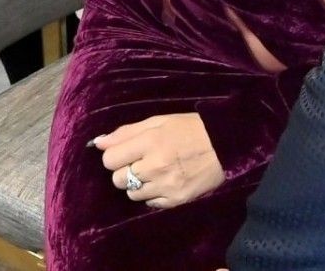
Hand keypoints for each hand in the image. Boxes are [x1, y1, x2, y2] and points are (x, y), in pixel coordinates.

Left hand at [93, 113, 224, 209]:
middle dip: (125, 171)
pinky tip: (164, 182)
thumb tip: (98, 143)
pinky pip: (149, 204)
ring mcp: (165, 185)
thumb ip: (127, 132)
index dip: (115, 156)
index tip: (125, 152)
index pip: (110, 159)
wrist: (226, 145)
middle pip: (118, 179)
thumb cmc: (192, 128)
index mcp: (151, 141)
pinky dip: (152, 194)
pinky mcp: (175, 200)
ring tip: (154, 172)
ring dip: (138, 184)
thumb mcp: (161, 120)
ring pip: (131, 194)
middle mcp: (155, 165)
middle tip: (140, 162)